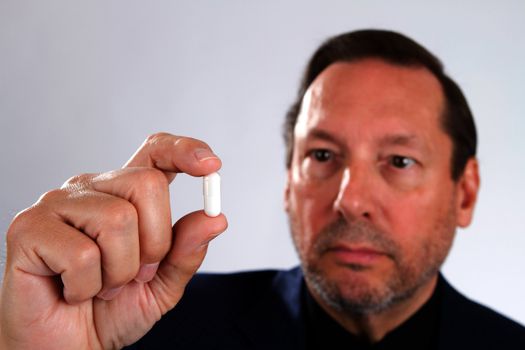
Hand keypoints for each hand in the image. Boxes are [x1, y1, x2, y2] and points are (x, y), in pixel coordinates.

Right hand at [0, 133, 227, 348]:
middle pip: (147, 184)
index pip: (154, 151)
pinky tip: (73, 291)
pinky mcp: (28, 228)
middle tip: (137, 273)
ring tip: (103, 286)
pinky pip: (82, 254)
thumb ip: (186, 250)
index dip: (183, 150)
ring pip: (117, 219)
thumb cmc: (111, 310)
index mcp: (124, 195)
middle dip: (154, 242)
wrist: (67, 347)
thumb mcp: (163, 283)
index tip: (211, 166)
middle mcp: (91, 189)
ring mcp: (56, 204)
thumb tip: (215, 218)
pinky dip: (87, 286)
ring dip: (120, 271)